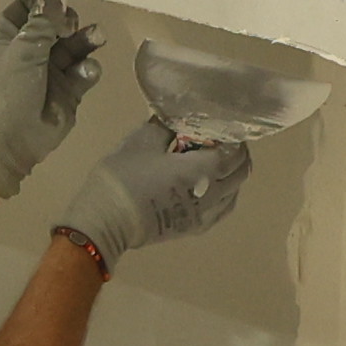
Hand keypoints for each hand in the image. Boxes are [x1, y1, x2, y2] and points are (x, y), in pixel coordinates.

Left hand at [0, 0, 100, 200]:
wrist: (11, 140)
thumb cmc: (9, 90)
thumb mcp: (23, 49)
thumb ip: (42, 21)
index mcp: (9, 37)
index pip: (27, 7)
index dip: (43, 0)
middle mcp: (30, 50)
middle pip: (55, 24)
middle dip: (67, 20)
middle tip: (71, 25)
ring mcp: (50, 70)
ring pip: (74, 45)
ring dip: (86, 39)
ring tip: (97, 36)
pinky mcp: (69, 90)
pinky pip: (84, 71)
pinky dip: (88, 68)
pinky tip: (85, 72)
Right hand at [55, 117, 256, 272]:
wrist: (106, 221)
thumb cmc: (124, 177)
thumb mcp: (141, 140)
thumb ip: (165, 125)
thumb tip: (177, 117)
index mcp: (202, 169)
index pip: (234, 151)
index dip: (232, 137)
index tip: (220, 126)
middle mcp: (212, 193)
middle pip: (240, 173)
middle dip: (236, 154)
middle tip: (220, 141)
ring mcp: (205, 215)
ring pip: (234, 193)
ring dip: (232, 176)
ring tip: (216, 164)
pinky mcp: (193, 229)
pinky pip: (221, 210)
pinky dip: (224, 196)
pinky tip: (210, 189)